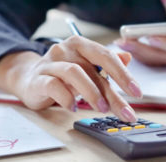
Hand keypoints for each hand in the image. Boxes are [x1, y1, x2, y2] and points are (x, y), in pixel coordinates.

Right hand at [0, 36, 141, 121]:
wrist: (29, 78)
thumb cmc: (61, 74)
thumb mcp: (85, 67)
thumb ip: (105, 64)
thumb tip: (127, 58)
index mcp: (80, 45)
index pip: (105, 56)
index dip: (123, 74)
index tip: (136, 92)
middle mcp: (65, 50)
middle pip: (93, 69)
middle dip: (112, 93)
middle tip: (125, 111)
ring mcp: (50, 63)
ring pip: (74, 73)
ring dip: (91, 93)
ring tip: (101, 109)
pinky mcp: (38, 79)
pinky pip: (54, 86)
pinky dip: (66, 98)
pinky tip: (73, 108)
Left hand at [114, 12, 165, 65]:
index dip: (162, 43)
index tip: (149, 37)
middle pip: (157, 55)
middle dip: (139, 48)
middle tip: (124, 41)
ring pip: (150, 59)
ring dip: (134, 52)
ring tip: (120, 43)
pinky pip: (149, 60)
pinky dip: (137, 54)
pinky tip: (126, 47)